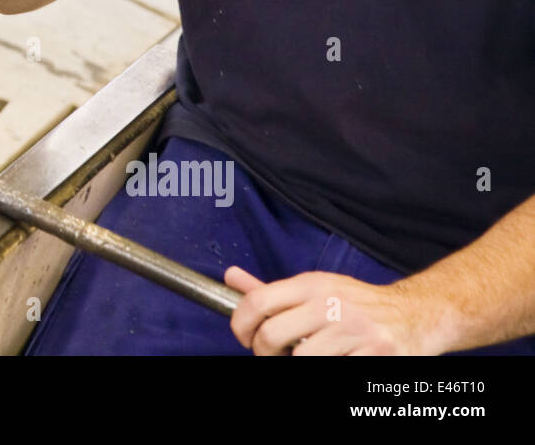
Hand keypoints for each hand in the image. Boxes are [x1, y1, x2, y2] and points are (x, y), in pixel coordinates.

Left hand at [225, 266, 439, 355]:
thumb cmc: (358, 304)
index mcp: (312, 284)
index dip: (240, 326)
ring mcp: (355, 330)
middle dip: (265, 352)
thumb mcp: (315, 288)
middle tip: (276, 355)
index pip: (257, 302)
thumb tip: (230, 277)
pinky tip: (339, 361)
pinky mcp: (376, 354)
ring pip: (302, 359)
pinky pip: (335, 370)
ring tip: (310, 357)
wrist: (417, 314)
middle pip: (272, 335)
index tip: (245, 338)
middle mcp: (331, 303)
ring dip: (300, 364)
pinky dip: (332, 368)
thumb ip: (271, 291)